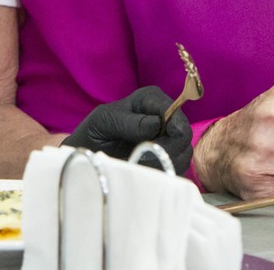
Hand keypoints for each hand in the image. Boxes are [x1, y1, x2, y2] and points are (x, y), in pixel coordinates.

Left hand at [62, 87, 193, 174]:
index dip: (174, 129)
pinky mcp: (169, 160)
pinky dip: (162, 174)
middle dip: (165, 151)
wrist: (89, 154)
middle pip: (184, 137)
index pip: (176, 113)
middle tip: (141, 160)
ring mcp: (170, 140)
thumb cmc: (95, 130)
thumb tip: (156, 124)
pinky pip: (177, 170)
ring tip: (138, 166)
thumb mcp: (105, 120)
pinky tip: (144, 173)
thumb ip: (129, 122)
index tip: (156, 146)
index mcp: (151, 99)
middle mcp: (165, 117)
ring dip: (162, 165)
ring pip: (183, 156)